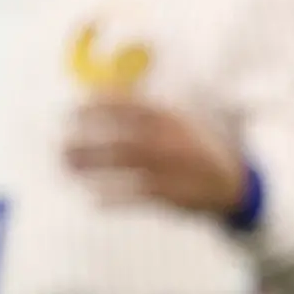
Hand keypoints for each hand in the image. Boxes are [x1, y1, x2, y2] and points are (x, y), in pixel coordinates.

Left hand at [65, 95, 248, 214]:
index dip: (103, 105)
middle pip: (124, 139)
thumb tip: (106, 94)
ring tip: (67, 165)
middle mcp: (172, 141)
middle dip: (90, 140)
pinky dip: (116, 198)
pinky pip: (139, 196)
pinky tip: (94, 198)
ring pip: (127, 166)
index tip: (76, 106)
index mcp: (174, 119)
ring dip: (94, 165)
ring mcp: (172, 168)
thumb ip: (148, 112)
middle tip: (61, 142)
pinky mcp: (173, 195)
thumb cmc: (197, 148)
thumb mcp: (180, 121)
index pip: (134, 107)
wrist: (232, 183)